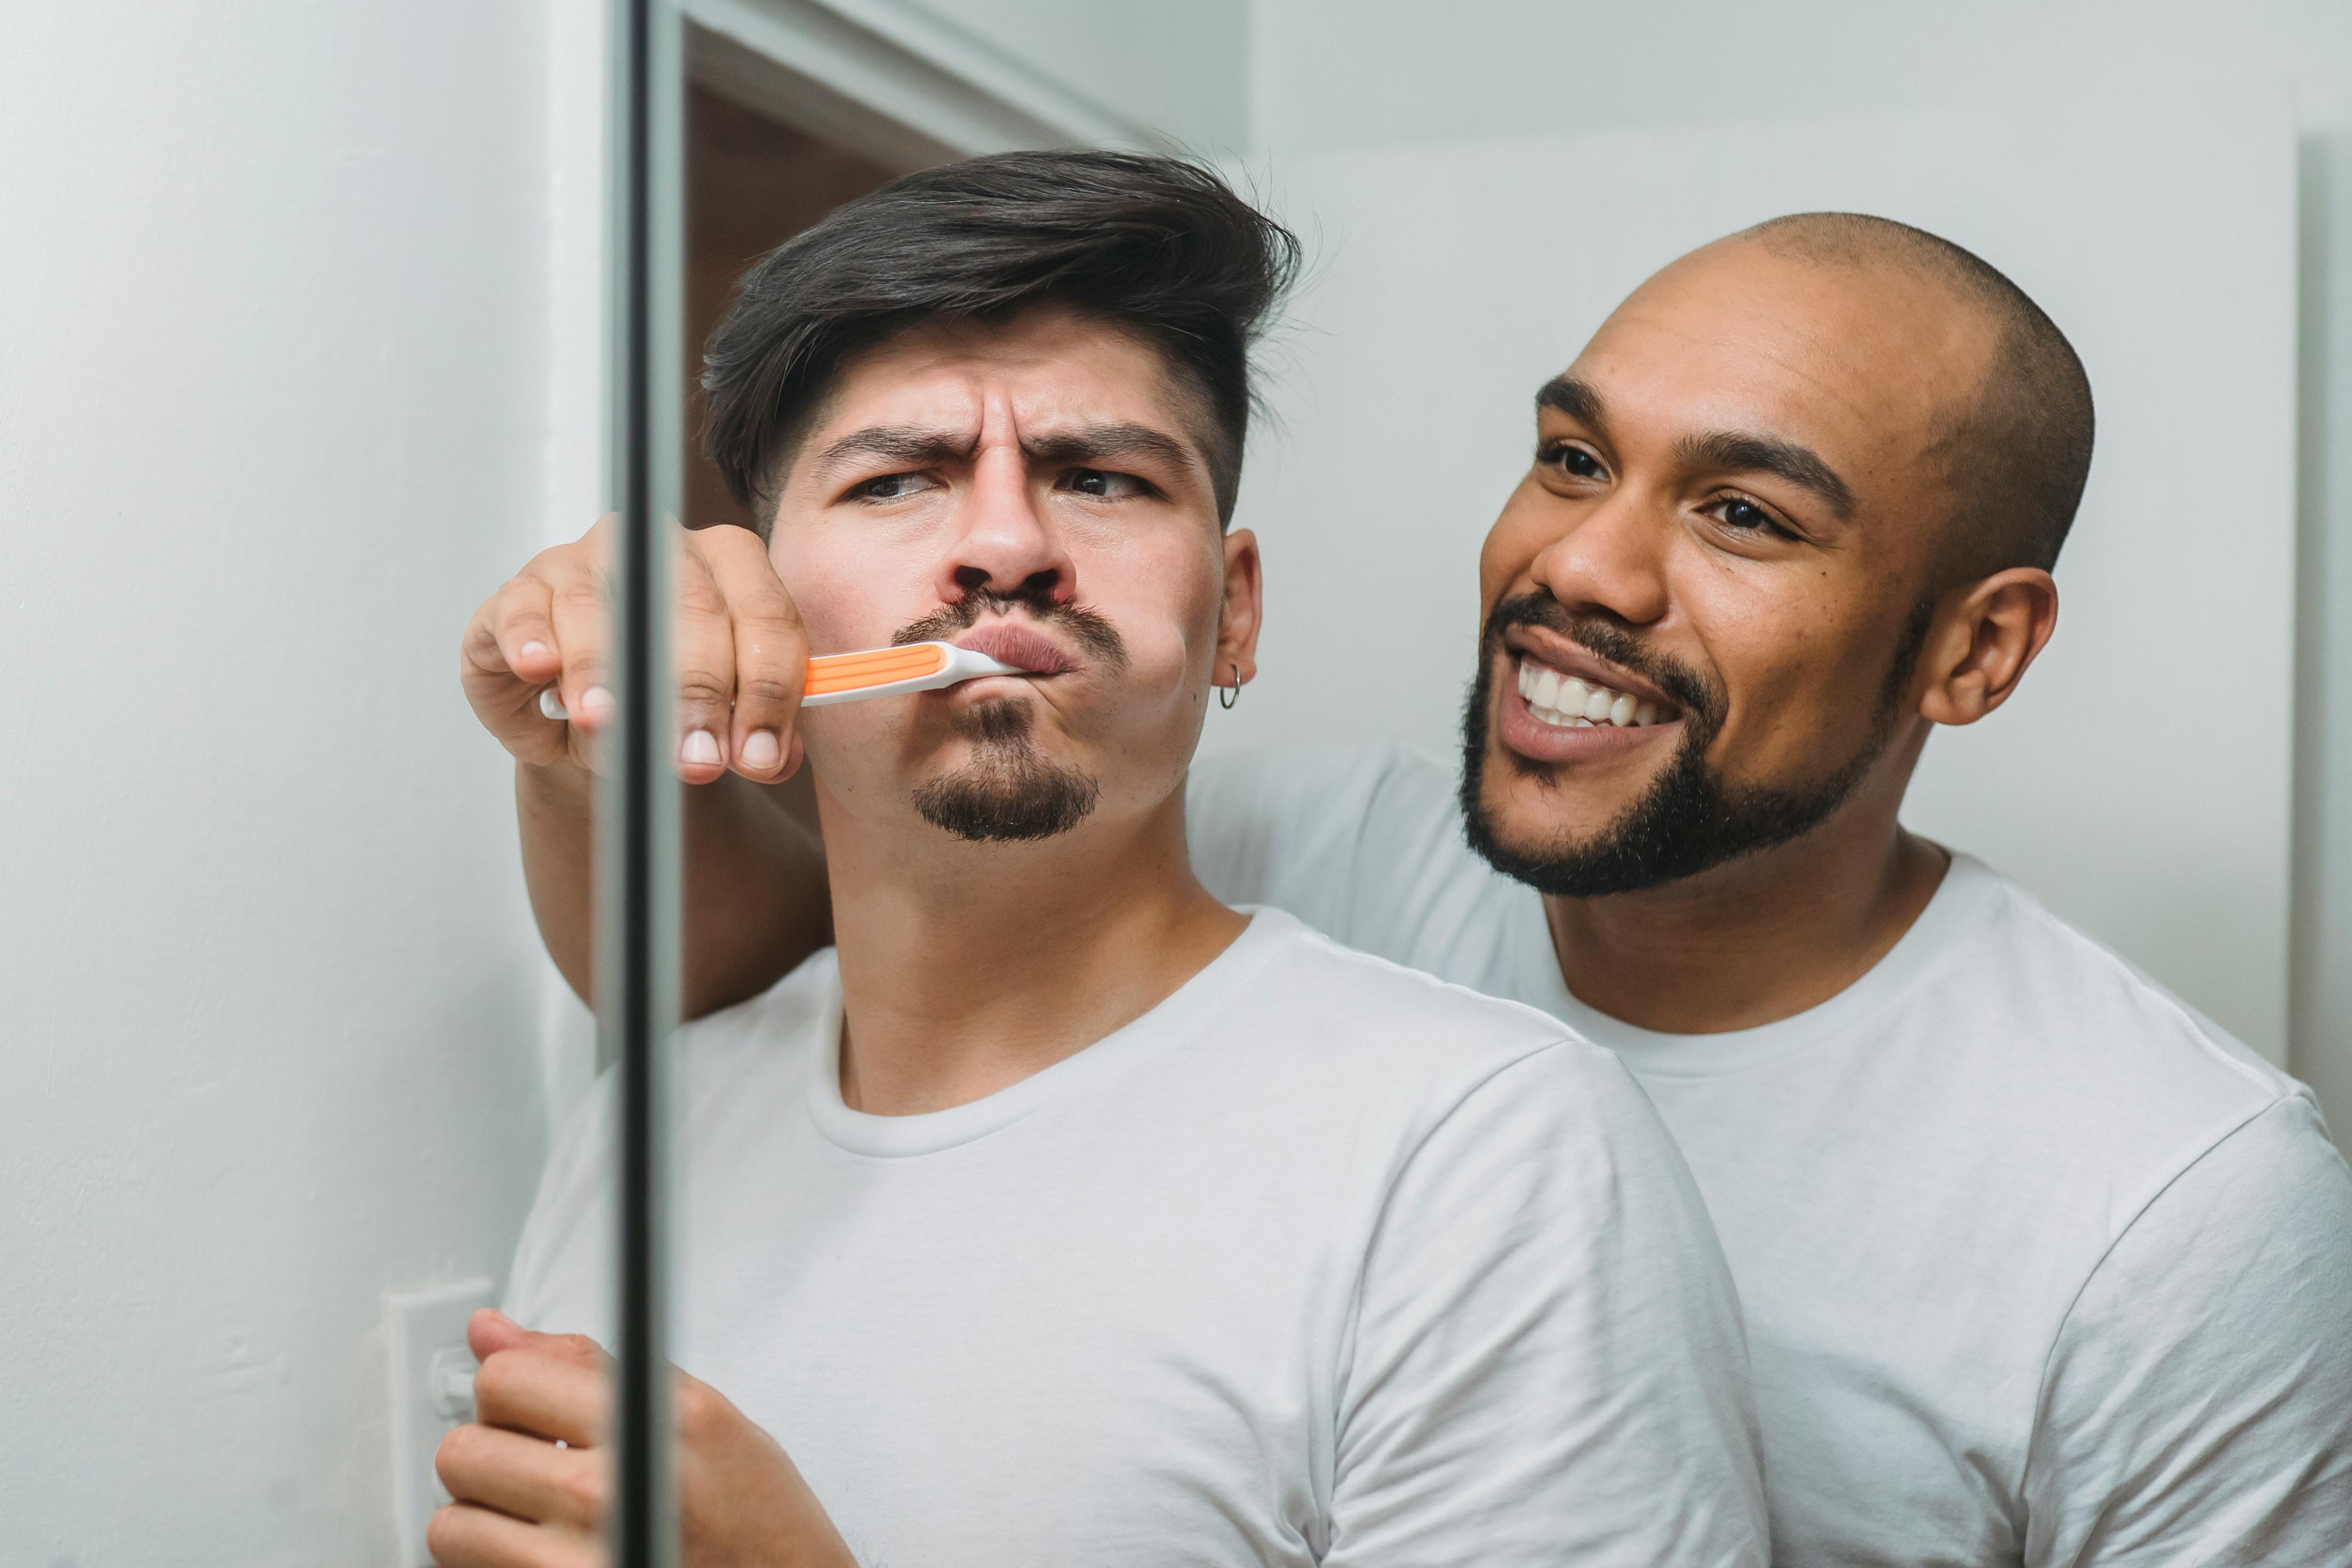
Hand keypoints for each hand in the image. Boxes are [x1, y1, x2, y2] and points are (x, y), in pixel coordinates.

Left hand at [430, 1310, 856, 1567]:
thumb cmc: (757, 1519)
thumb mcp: (698, 1415)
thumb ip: (587, 1366)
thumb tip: (490, 1330)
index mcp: (653, 1421)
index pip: (506, 1378)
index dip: (509, 1389)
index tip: (528, 1406)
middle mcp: (611, 1492)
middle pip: (464, 1450)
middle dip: (492, 1454)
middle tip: (538, 1468)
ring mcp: (579, 1563)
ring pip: (449, 1524)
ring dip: (484, 1521)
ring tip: (539, 1522)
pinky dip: (493, 1565)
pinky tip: (544, 1556)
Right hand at [458, 517, 811, 784]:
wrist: (586, 717)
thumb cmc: (664, 700)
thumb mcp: (720, 721)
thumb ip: (756, 733)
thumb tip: (772, 755)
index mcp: (730, 564)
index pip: (765, 615)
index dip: (766, 690)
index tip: (757, 755)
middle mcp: (659, 550)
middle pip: (690, 607)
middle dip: (696, 692)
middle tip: (695, 759)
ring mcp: (582, 562)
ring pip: (598, 604)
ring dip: (604, 669)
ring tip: (607, 721)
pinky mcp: (518, 593)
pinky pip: (519, 606)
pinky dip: (529, 636)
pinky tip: (540, 668)